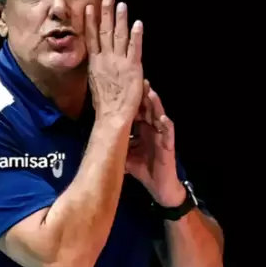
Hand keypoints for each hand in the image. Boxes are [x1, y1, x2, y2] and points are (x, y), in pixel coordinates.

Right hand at [85, 0, 143, 124]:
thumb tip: (98, 61)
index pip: (91, 37)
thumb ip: (98, 68)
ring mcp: (119, 62)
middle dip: (106, 13)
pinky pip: (135, 48)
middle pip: (105, 31)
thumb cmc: (104, 103)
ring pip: (119, 36)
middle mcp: (105, 59)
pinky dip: (136, 36)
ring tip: (122, 4)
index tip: (89, 7)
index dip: (90, 21)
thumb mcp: (95, 82)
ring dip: (120, 19)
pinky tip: (137, 24)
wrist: (112, 115)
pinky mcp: (133, 68)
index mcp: (95, 62)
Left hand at [125, 81, 184, 206]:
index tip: (120, 87)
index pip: (136, 110)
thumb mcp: (126, 155)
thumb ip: (116, 144)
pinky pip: (168, 132)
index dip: (130, 99)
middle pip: (147, 108)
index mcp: (143, 129)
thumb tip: (97, 139)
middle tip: (136, 79)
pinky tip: (162, 117)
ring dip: (155, 104)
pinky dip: (166, 124)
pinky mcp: (169, 145)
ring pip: (159, 115)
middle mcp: (153, 129)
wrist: (160, 187)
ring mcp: (162, 136)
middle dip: (142, 95)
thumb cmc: (144, 169)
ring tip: (149, 92)